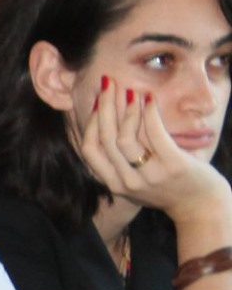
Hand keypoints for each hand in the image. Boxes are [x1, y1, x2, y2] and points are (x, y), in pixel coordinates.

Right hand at [74, 76, 231, 222]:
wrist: (200, 206)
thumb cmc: (168, 188)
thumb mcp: (136, 180)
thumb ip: (120, 160)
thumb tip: (108, 122)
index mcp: (114, 183)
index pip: (89, 150)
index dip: (91, 122)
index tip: (98, 101)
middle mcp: (128, 181)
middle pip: (106, 139)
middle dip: (106, 106)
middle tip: (108, 83)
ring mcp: (150, 175)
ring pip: (125, 138)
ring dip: (126, 109)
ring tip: (130, 90)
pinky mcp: (173, 166)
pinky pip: (155, 135)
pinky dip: (149, 113)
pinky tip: (149, 99)